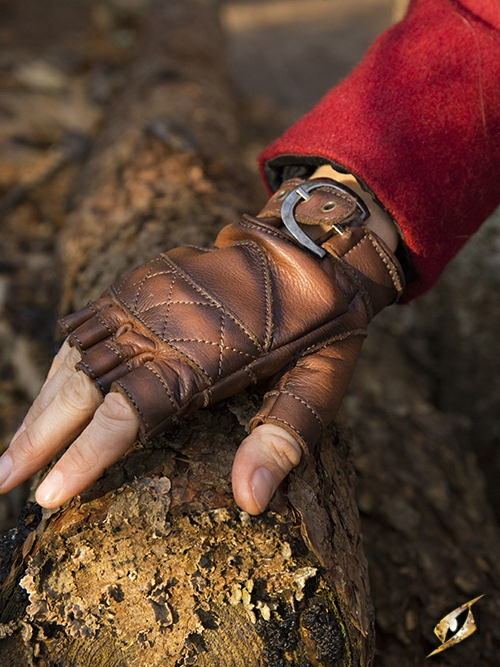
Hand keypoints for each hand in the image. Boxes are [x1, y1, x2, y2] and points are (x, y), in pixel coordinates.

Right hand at [0, 175, 403, 512]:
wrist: (308, 248)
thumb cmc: (317, 324)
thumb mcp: (318, 383)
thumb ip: (282, 437)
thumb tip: (251, 502)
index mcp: (198, 358)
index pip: (127, 416)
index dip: (84, 456)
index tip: (47, 495)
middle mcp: (159, 328)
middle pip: (84, 388)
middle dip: (39, 437)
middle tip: (2, 479)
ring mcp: (145, 300)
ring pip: (76, 356)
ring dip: (42, 404)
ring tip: (15, 448)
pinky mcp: (142, 282)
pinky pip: (87, 323)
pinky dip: (63, 361)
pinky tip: (49, 391)